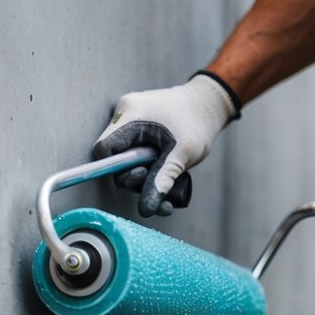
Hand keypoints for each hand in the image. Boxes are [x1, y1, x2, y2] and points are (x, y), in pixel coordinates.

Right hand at [93, 72, 239, 216]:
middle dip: (135, 177)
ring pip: (126, 158)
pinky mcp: (139, 128)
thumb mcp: (182, 155)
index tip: (140, 179)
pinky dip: (148, 167)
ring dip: (145, 176)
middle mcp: (125, 115)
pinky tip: (165, 182)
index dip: (115, 170)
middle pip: (115, 158)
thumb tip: (146, 210)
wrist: (209, 104)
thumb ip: (162, 180)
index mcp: (131, 115)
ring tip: (168, 189)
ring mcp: (131, 120)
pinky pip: (135, 151)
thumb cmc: (198, 123)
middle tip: (158, 182)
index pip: (105, 149)